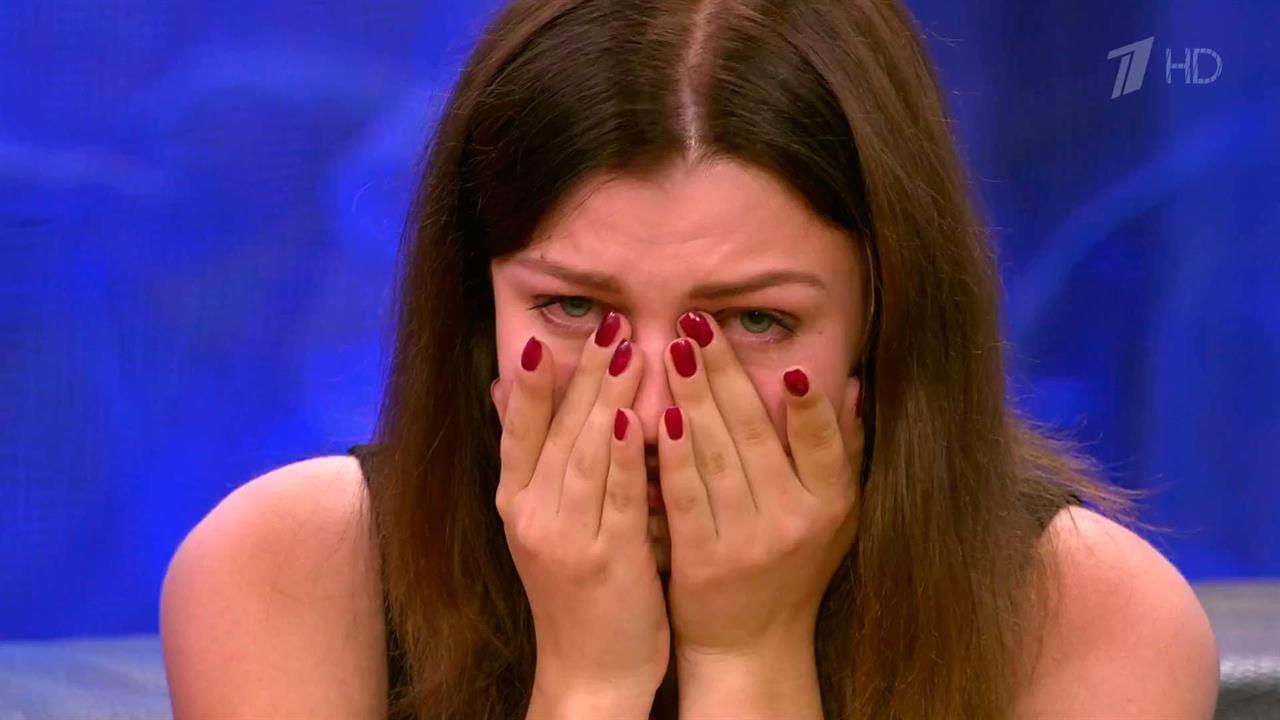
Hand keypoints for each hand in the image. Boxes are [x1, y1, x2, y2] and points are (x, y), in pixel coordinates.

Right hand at [492, 312, 669, 708]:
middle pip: (559, 430)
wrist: (591, 673)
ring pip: (587, 454)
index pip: (518, 430)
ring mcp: (566, 539)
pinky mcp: (607, 560)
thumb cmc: (576, 593)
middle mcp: (531, 516)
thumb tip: (508, 390)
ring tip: (630, 350)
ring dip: (609, 398)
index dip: (532, 382)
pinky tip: (640, 417)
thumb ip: (535, 460)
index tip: (548, 336)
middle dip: (585, 374)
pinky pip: (618, 497)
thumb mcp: (542, 525)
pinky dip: (627, 456)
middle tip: (612, 324)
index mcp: (516, 504)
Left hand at [658, 311, 864, 662]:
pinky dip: (671, 453)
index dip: (806, 403)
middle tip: (701, 324)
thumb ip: (844, 448)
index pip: (823, 441)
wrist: (750, 644)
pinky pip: (684, 493)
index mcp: (831, 504)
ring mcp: (746, 541)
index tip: (787, 360)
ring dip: (694, 397)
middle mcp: (794, 522)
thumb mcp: (837, 515)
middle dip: (726, 373)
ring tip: (677, 349)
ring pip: (717, 455)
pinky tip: (658, 414)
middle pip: (756, 435)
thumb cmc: (794, 568)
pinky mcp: (702, 560)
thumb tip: (848, 382)